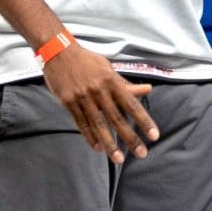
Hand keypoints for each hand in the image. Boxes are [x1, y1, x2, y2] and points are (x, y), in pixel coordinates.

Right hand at [43, 43, 160, 162]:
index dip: (144, 121)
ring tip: (118, 159)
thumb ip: (126, 83)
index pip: (132, 104)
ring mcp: (82, 98)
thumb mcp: (107, 68)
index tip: (153, 136)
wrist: (58, 52)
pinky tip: (98, 148)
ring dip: (110, 144)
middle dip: (130, 138)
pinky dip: (90, 136)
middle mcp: (98, 90)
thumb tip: (148, 90)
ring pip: (99, 125)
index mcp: (111, 80)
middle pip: (117, 119)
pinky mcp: (69, 102)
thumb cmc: (86, 60)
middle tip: (141, 154)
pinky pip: (81, 123)